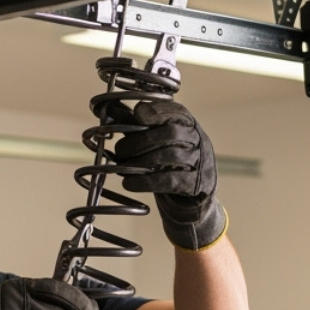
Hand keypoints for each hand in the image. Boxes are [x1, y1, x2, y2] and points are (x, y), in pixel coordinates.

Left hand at [110, 100, 225, 249]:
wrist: (190, 197)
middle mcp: (198, 139)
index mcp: (188, 124)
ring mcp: (200, 162)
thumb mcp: (155, 140)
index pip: (176, 111)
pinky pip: (169, 181)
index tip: (137, 115)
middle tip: (119, 150)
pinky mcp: (195, 185)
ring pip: (171, 157)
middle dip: (140, 141)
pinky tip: (129, 183)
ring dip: (140, 162)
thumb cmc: (168, 162)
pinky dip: (145, 182)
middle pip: (171, 134)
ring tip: (122, 168)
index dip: (157, 111)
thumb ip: (134, 125)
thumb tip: (109, 111)